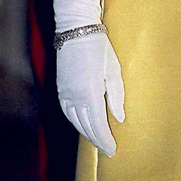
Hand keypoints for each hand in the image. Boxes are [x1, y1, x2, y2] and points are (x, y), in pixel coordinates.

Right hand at [56, 33, 124, 155]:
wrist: (77, 30)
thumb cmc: (99, 47)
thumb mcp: (114, 69)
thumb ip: (117, 95)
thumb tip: (119, 118)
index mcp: (91, 93)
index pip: (98, 125)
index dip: (105, 140)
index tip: (112, 150)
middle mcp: (75, 97)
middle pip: (86, 127)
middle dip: (97, 140)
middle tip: (107, 149)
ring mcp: (65, 93)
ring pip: (75, 122)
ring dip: (86, 133)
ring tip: (97, 139)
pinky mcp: (60, 89)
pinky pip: (68, 112)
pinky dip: (75, 122)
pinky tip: (83, 124)